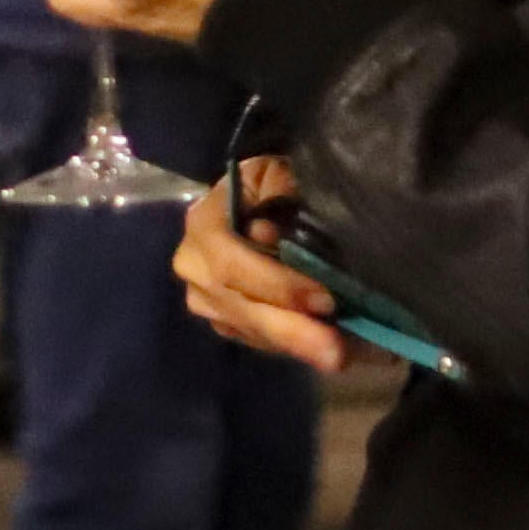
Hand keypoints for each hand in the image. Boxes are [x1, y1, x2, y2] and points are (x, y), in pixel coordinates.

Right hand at [177, 157, 347, 372]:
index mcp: (203, 221)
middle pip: (238, 305)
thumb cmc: (275, 183)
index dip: (276, 283)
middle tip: (335, 352)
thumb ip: (279, 191)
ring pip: (246, 328)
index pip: (230, 261)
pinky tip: (318, 348)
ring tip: (335, 357)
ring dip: (292, 345)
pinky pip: (252, 339)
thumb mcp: (279, 172)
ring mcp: (203, 296)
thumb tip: (268, 233)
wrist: (262, 201)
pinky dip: (285, 344)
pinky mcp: (222, 319)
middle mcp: (193, 262)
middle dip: (290, 329)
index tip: (325, 298)